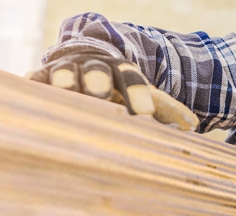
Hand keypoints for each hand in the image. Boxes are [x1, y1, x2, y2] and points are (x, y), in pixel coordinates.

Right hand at [28, 53, 198, 130]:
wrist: (88, 64)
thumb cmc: (121, 91)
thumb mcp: (142, 96)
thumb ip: (165, 110)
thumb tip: (193, 127)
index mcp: (125, 74)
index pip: (134, 81)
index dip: (139, 95)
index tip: (145, 114)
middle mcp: (97, 68)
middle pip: (100, 72)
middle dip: (102, 80)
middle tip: (103, 95)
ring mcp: (70, 70)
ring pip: (68, 72)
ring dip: (69, 80)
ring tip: (69, 91)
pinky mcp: (45, 77)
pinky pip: (38, 79)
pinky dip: (38, 85)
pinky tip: (37, 92)